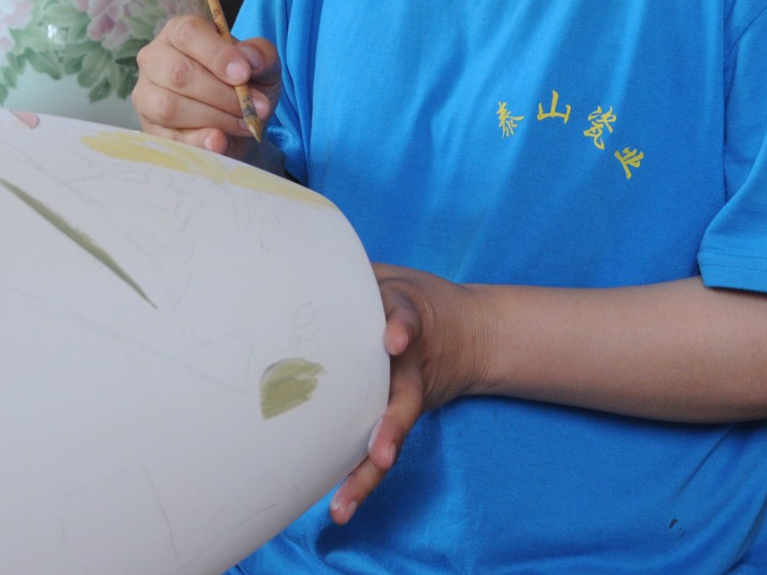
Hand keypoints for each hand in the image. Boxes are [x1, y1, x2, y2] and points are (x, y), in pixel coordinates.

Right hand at [132, 14, 280, 155]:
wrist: (238, 124)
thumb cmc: (245, 84)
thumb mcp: (263, 66)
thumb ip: (262, 55)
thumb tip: (249, 59)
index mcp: (179, 32)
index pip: (188, 34)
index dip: (216, 54)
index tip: (243, 74)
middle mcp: (155, 58)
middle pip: (178, 72)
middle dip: (221, 94)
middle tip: (254, 108)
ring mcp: (146, 94)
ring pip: (169, 106)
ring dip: (213, 118)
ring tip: (244, 123)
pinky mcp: (149, 128)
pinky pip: (169, 137)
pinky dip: (198, 141)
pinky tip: (220, 141)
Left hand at [331, 265, 488, 524]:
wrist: (472, 332)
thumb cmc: (411, 298)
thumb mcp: (390, 276)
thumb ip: (352, 273)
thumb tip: (295, 258)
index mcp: (409, 319)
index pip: (407, 318)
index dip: (401, 327)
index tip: (395, 337)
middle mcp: (411, 366)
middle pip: (404, 399)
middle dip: (390, 427)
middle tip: (381, 453)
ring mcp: (406, 397)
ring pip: (392, 435)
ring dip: (370, 471)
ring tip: (346, 503)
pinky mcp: (396, 418)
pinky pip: (380, 449)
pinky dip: (362, 478)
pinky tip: (340, 508)